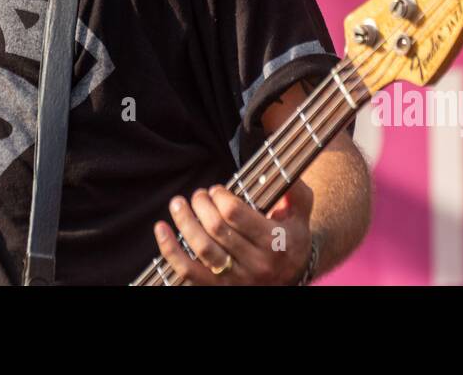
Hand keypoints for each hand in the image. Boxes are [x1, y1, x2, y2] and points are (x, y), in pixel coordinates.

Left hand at [152, 181, 313, 284]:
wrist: (293, 278)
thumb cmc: (291, 240)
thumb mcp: (301, 216)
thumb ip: (296, 193)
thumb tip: (287, 174)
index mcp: (275, 242)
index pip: (235, 214)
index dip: (219, 196)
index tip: (215, 190)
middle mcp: (256, 264)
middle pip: (216, 228)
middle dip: (200, 205)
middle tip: (198, 195)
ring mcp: (236, 280)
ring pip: (201, 248)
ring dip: (184, 222)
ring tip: (177, 204)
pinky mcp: (218, 289)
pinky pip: (188, 272)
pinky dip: (170, 250)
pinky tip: (161, 229)